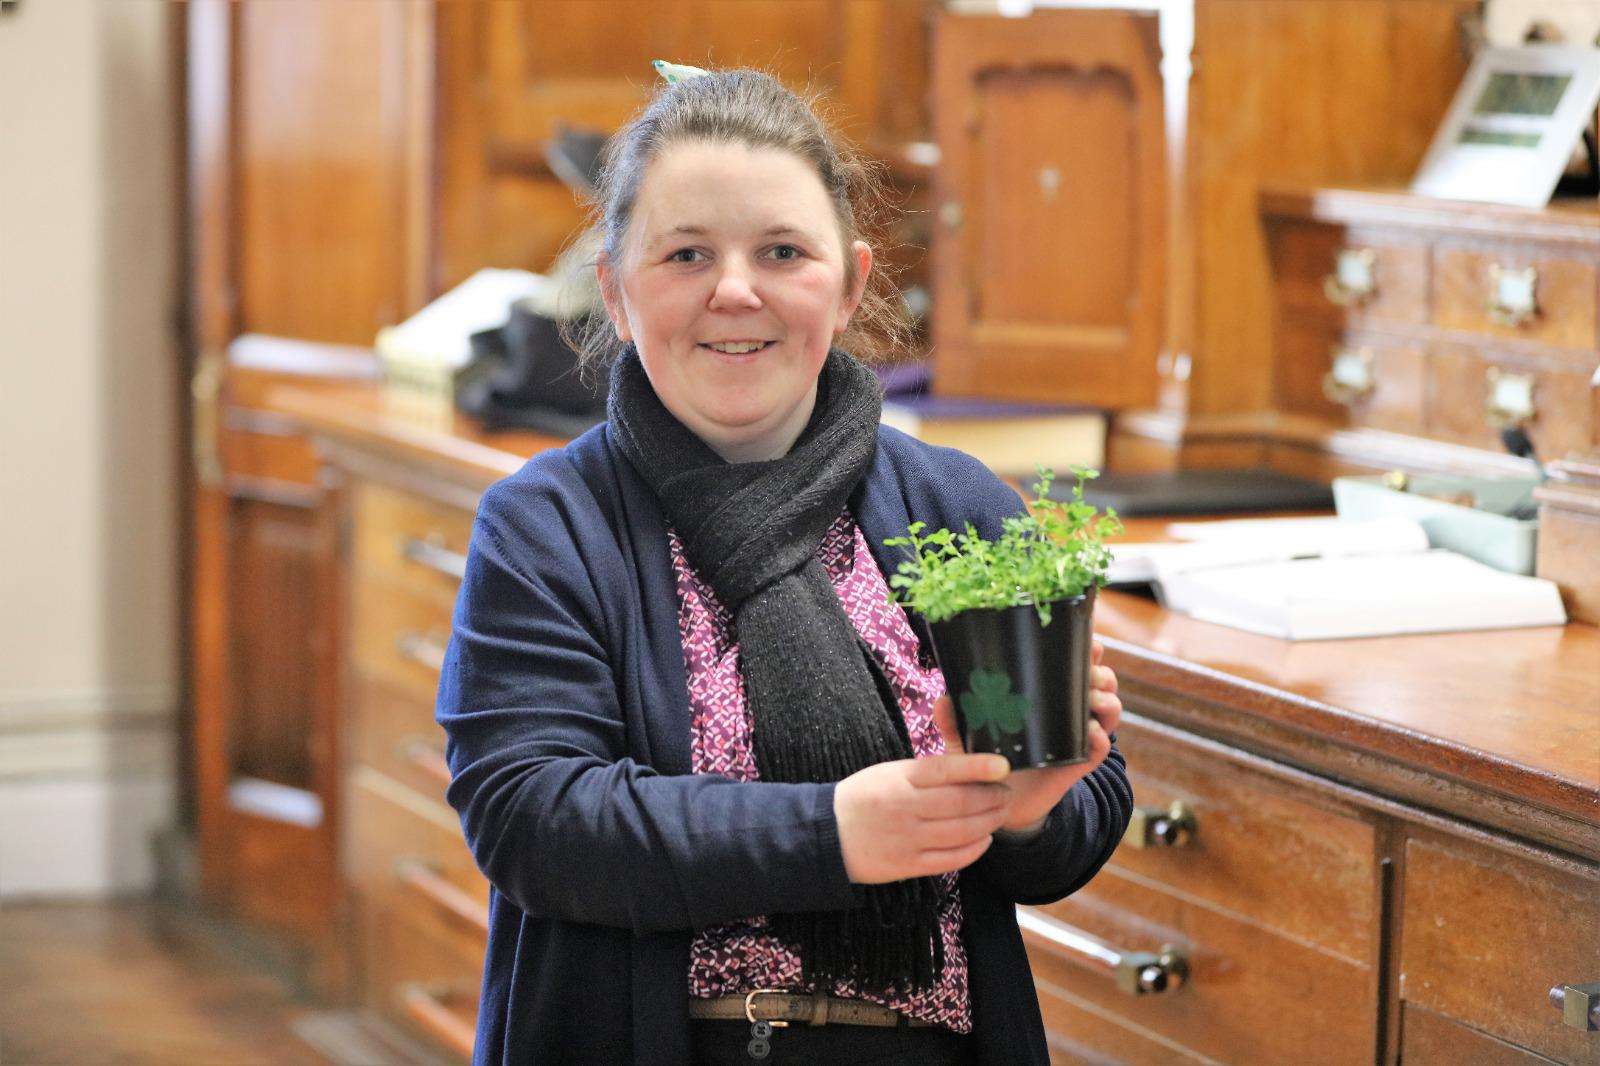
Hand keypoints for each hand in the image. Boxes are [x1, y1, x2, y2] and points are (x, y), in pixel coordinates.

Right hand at [833, 749, 1011, 883]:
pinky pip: (950, 859)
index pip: (946, 770)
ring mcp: (908, 839)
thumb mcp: (887, 772)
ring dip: (989, 822)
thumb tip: (968, 770)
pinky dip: (973, 850)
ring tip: (1000, 814)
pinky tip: (983, 840)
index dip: (978, 767)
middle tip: (1007, 793)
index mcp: (900, 779)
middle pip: (962, 803)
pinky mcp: (908, 865)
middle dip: (992, 798)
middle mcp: (905, 808)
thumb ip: (924, 772)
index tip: (1004, 765)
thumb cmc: (861, 797)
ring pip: (962, 832)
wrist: (825, 835)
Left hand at [932, 636, 1121, 833]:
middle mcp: (1067, 713)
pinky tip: (1092, 732)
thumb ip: (954, 722)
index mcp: (1046, 698)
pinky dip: (1101, 739)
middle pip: (1100, 683)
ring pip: (1108, 711)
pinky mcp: (1079, 765)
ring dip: (1107, 701)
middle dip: (1102, 673)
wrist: (1000, 804)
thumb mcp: (968, 740)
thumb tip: (941, 700)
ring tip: (1093, 700)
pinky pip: (1100, 749)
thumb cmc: (986, 762)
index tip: (1090, 643)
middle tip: (1092, 674)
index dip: (1087, 652)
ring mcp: (1076, 738)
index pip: (1073, 667)